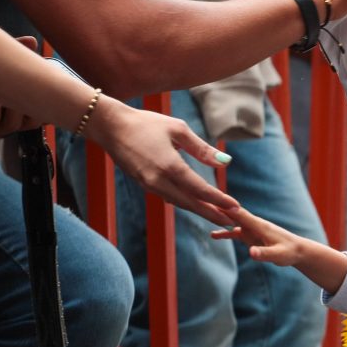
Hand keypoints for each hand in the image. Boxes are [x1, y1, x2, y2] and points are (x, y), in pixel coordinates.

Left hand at [0, 36, 41, 143]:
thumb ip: (11, 52)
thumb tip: (32, 41)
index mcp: (10, 109)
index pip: (38, 114)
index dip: (48, 107)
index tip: (50, 91)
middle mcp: (2, 120)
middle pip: (30, 123)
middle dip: (33, 108)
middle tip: (31, 90)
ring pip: (11, 127)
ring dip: (13, 111)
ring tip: (7, 95)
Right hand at [85, 99, 239, 224]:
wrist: (110, 127)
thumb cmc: (146, 124)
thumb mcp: (178, 129)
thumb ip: (202, 149)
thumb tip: (225, 163)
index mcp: (170, 166)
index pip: (200, 189)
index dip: (219, 200)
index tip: (236, 208)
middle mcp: (158, 180)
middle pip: (191, 203)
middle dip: (212, 214)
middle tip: (233, 222)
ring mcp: (149, 184)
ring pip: (179, 202)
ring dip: (199, 210)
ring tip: (218, 216)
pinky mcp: (143, 183)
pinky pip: (168, 197)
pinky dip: (185, 203)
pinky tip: (196, 205)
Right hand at [212, 205, 346, 290]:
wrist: (298, 251)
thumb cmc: (289, 252)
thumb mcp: (277, 255)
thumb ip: (264, 254)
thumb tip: (251, 253)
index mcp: (259, 225)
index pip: (240, 215)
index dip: (226, 208)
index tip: (212, 201)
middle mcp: (253, 224)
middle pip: (233, 214)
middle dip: (218, 209)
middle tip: (200, 201)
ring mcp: (251, 229)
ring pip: (232, 221)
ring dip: (219, 218)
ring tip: (202, 215)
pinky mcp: (251, 236)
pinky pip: (235, 232)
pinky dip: (225, 232)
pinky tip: (214, 235)